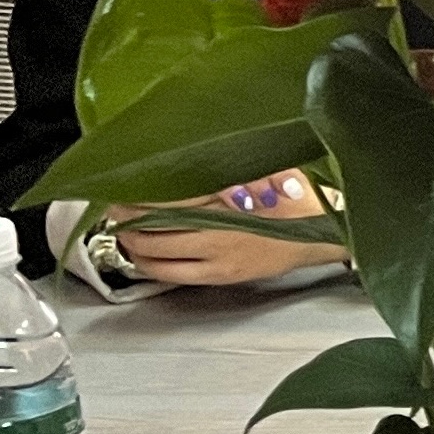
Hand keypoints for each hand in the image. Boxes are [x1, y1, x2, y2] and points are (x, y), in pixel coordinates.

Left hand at [111, 175, 342, 287]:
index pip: (167, 199)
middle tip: (114, 208)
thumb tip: (191, 157)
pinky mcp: (219, 276)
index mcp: (228, 203)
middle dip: (126, 218)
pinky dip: (148, 265)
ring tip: (124, 230)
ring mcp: (217, 258)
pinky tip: (142, 256)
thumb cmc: (293, 202)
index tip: (121, 187)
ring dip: (131, 243)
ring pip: (155, 254)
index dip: (137, 195)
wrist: (319, 235)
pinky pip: (170, 275)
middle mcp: (218, 232)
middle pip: (153, 227)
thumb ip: (231, 169)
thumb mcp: (266, 173)